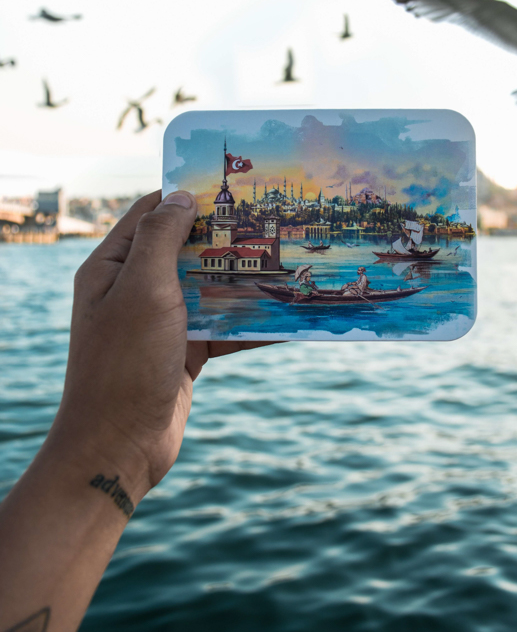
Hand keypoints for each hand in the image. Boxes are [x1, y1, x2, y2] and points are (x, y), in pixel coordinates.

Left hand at [49, 190, 276, 502]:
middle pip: (186, 250)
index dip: (187, 196)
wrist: (119, 448)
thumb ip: (161, 239)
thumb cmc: (125, 363)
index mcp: (113, 267)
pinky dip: (251, 323)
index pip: (151, 214)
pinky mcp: (184, 352)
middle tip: (271, 220)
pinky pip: (222, 328)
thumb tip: (183, 197)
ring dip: (244, 279)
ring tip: (287, 262)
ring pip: (208, 289)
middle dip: (226, 237)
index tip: (232, 184)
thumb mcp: (142, 290)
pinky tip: (287, 316)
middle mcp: (134, 290)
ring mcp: (160, 323)